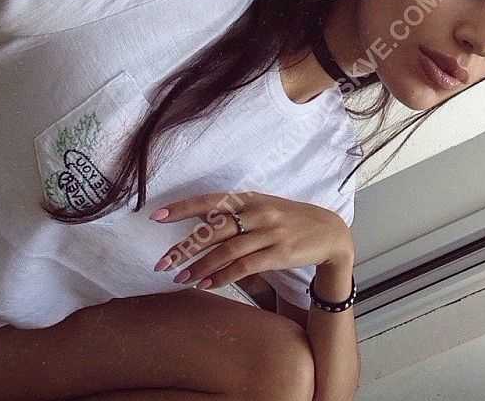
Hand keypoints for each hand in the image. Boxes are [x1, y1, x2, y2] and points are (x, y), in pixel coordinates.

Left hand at [148, 191, 353, 288]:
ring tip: (180, 278)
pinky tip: (206, 285)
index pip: (209, 201)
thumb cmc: (290, 220)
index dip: (182, 208)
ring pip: (226, 250)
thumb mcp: (263, 208)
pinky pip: (244, 266)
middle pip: (213, 230)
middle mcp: (257, 212)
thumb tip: (199, 223)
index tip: (155, 216)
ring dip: (200, 266)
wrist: (329, 232)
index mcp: (249, 198)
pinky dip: (222, 276)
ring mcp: (269, 232)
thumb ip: (234, 213)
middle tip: (162, 263)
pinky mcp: (279, 253)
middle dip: (184, 247)